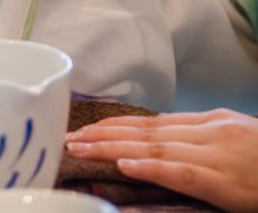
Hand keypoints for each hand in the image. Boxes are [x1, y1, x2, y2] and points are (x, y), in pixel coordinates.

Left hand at [65, 109, 257, 212]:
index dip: (114, 126)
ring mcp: (219, 155)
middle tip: (68, 138)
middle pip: (145, 131)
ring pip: (155, 146)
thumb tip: (155, 145)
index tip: (83, 129)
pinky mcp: (228, 182)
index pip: (151, 123)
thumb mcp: (236, 140)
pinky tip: (126, 164)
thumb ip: (197, 140)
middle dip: (103, 134)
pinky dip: (152, 167)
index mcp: (210, 123)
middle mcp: (209, 133)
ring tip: (80, 147)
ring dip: (112, 147)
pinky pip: (184, 173)